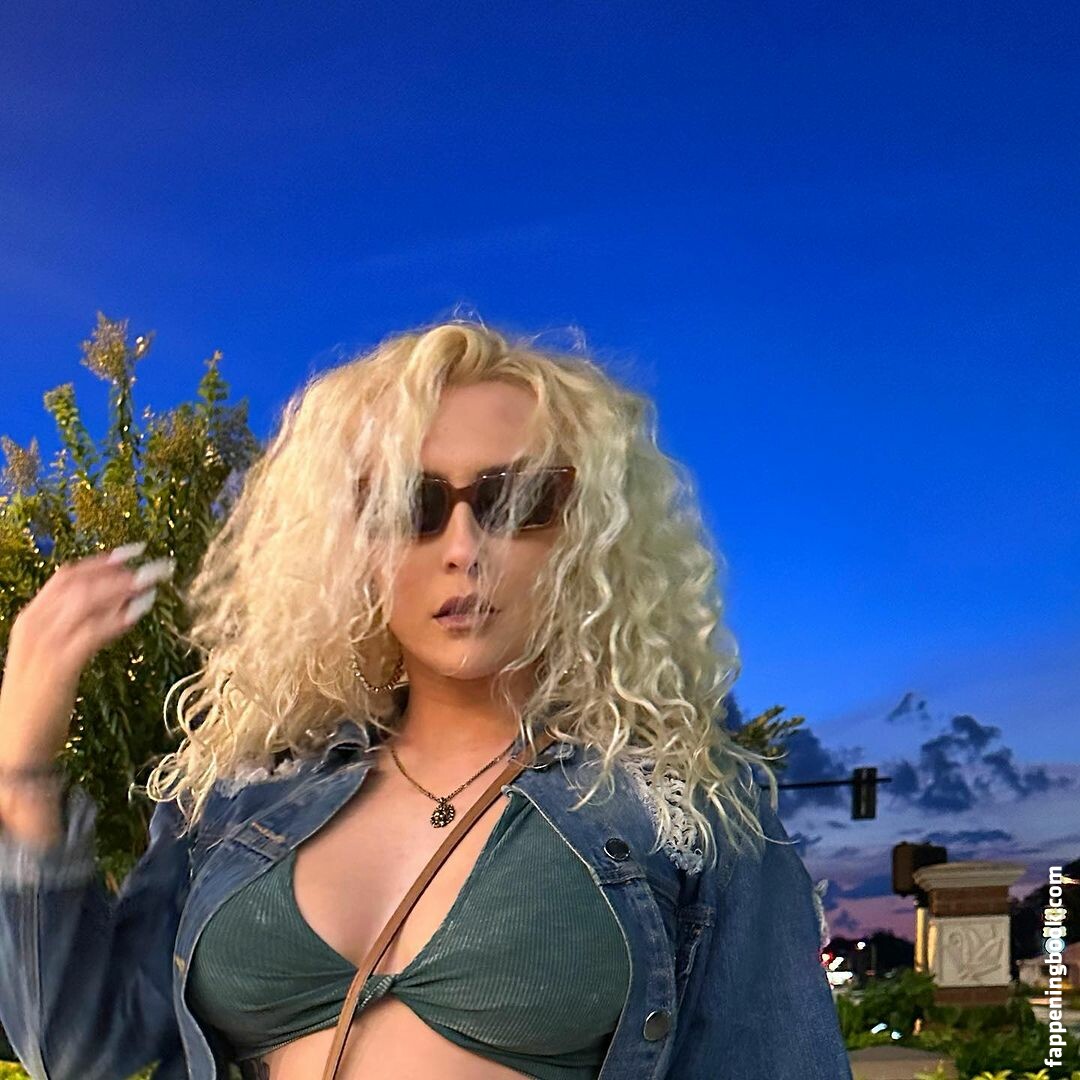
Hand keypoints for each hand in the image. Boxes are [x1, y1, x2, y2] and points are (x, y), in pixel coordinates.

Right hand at [0, 541, 174, 767]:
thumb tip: (116, 606)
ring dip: (125, 587)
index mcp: (30, 619)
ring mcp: (45, 645)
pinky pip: (92, 632)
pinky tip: (143, 610)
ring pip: (88, 601)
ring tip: (156, 582)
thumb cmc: (38, 702)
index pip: (67, 576)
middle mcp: (35, 625)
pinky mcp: (59, 666)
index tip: (135, 551)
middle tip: (160, 565)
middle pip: (81, 583)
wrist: (15, 745)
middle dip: (122, 570)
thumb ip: (74, 630)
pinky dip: (119, 618)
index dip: (102, 561)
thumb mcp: (50, 656)